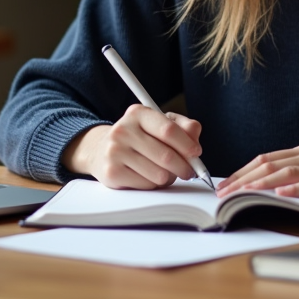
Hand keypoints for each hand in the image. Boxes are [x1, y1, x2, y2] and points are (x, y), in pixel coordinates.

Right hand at [62, 105, 203, 189]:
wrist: (102, 150)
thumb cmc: (139, 137)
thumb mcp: (159, 124)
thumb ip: (182, 127)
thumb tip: (195, 137)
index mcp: (138, 113)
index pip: (168, 130)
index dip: (187, 144)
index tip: (196, 153)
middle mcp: (123, 130)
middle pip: (166, 156)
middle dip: (184, 166)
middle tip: (189, 171)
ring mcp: (115, 152)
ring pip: (158, 174)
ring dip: (169, 177)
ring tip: (164, 172)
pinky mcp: (111, 173)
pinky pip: (147, 185)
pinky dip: (154, 185)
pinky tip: (149, 177)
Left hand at [216, 144, 298, 205]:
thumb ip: (295, 176)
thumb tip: (264, 188)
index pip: (264, 159)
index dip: (242, 171)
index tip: (224, 184)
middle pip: (269, 164)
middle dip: (243, 178)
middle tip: (224, 192)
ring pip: (285, 172)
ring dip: (261, 183)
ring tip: (243, 193)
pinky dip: (294, 188)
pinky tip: (280, 194)